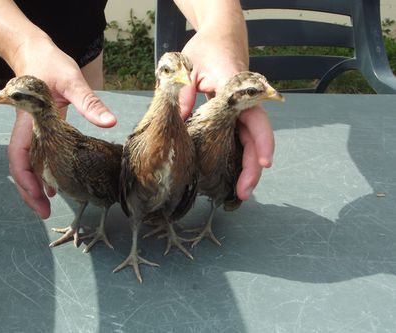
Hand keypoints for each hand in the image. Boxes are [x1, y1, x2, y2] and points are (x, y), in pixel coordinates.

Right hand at [8, 37, 115, 217]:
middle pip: (20, 167)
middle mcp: (26, 130)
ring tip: (47, 206)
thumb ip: (89, 102)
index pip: (20, 156)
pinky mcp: (40, 130)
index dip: (27, 180)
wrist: (33, 52)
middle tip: (44, 213)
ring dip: (34, 185)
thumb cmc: (49, 64)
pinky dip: (43, 172)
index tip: (41, 199)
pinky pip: (37, 156)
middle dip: (29, 192)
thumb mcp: (71, 81)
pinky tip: (54, 184)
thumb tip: (109, 122)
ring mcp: (32, 131)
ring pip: (27, 164)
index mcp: (29, 121)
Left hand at [180, 29, 274, 199]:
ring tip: (239, 192)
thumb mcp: (188, 68)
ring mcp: (242, 110)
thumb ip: (182, 94)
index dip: (262, 142)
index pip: (256, 118)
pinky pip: (240, 137)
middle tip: (243, 193)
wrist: (220, 35)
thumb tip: (174, 125)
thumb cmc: (205, 49)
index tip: (263, 163)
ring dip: (247, 166)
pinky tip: (232, 174)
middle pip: (256, 138)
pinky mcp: (235, 115)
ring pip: (249, 141)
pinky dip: (239, 156)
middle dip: (253, 168)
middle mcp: (245, 102)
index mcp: (237, 90)